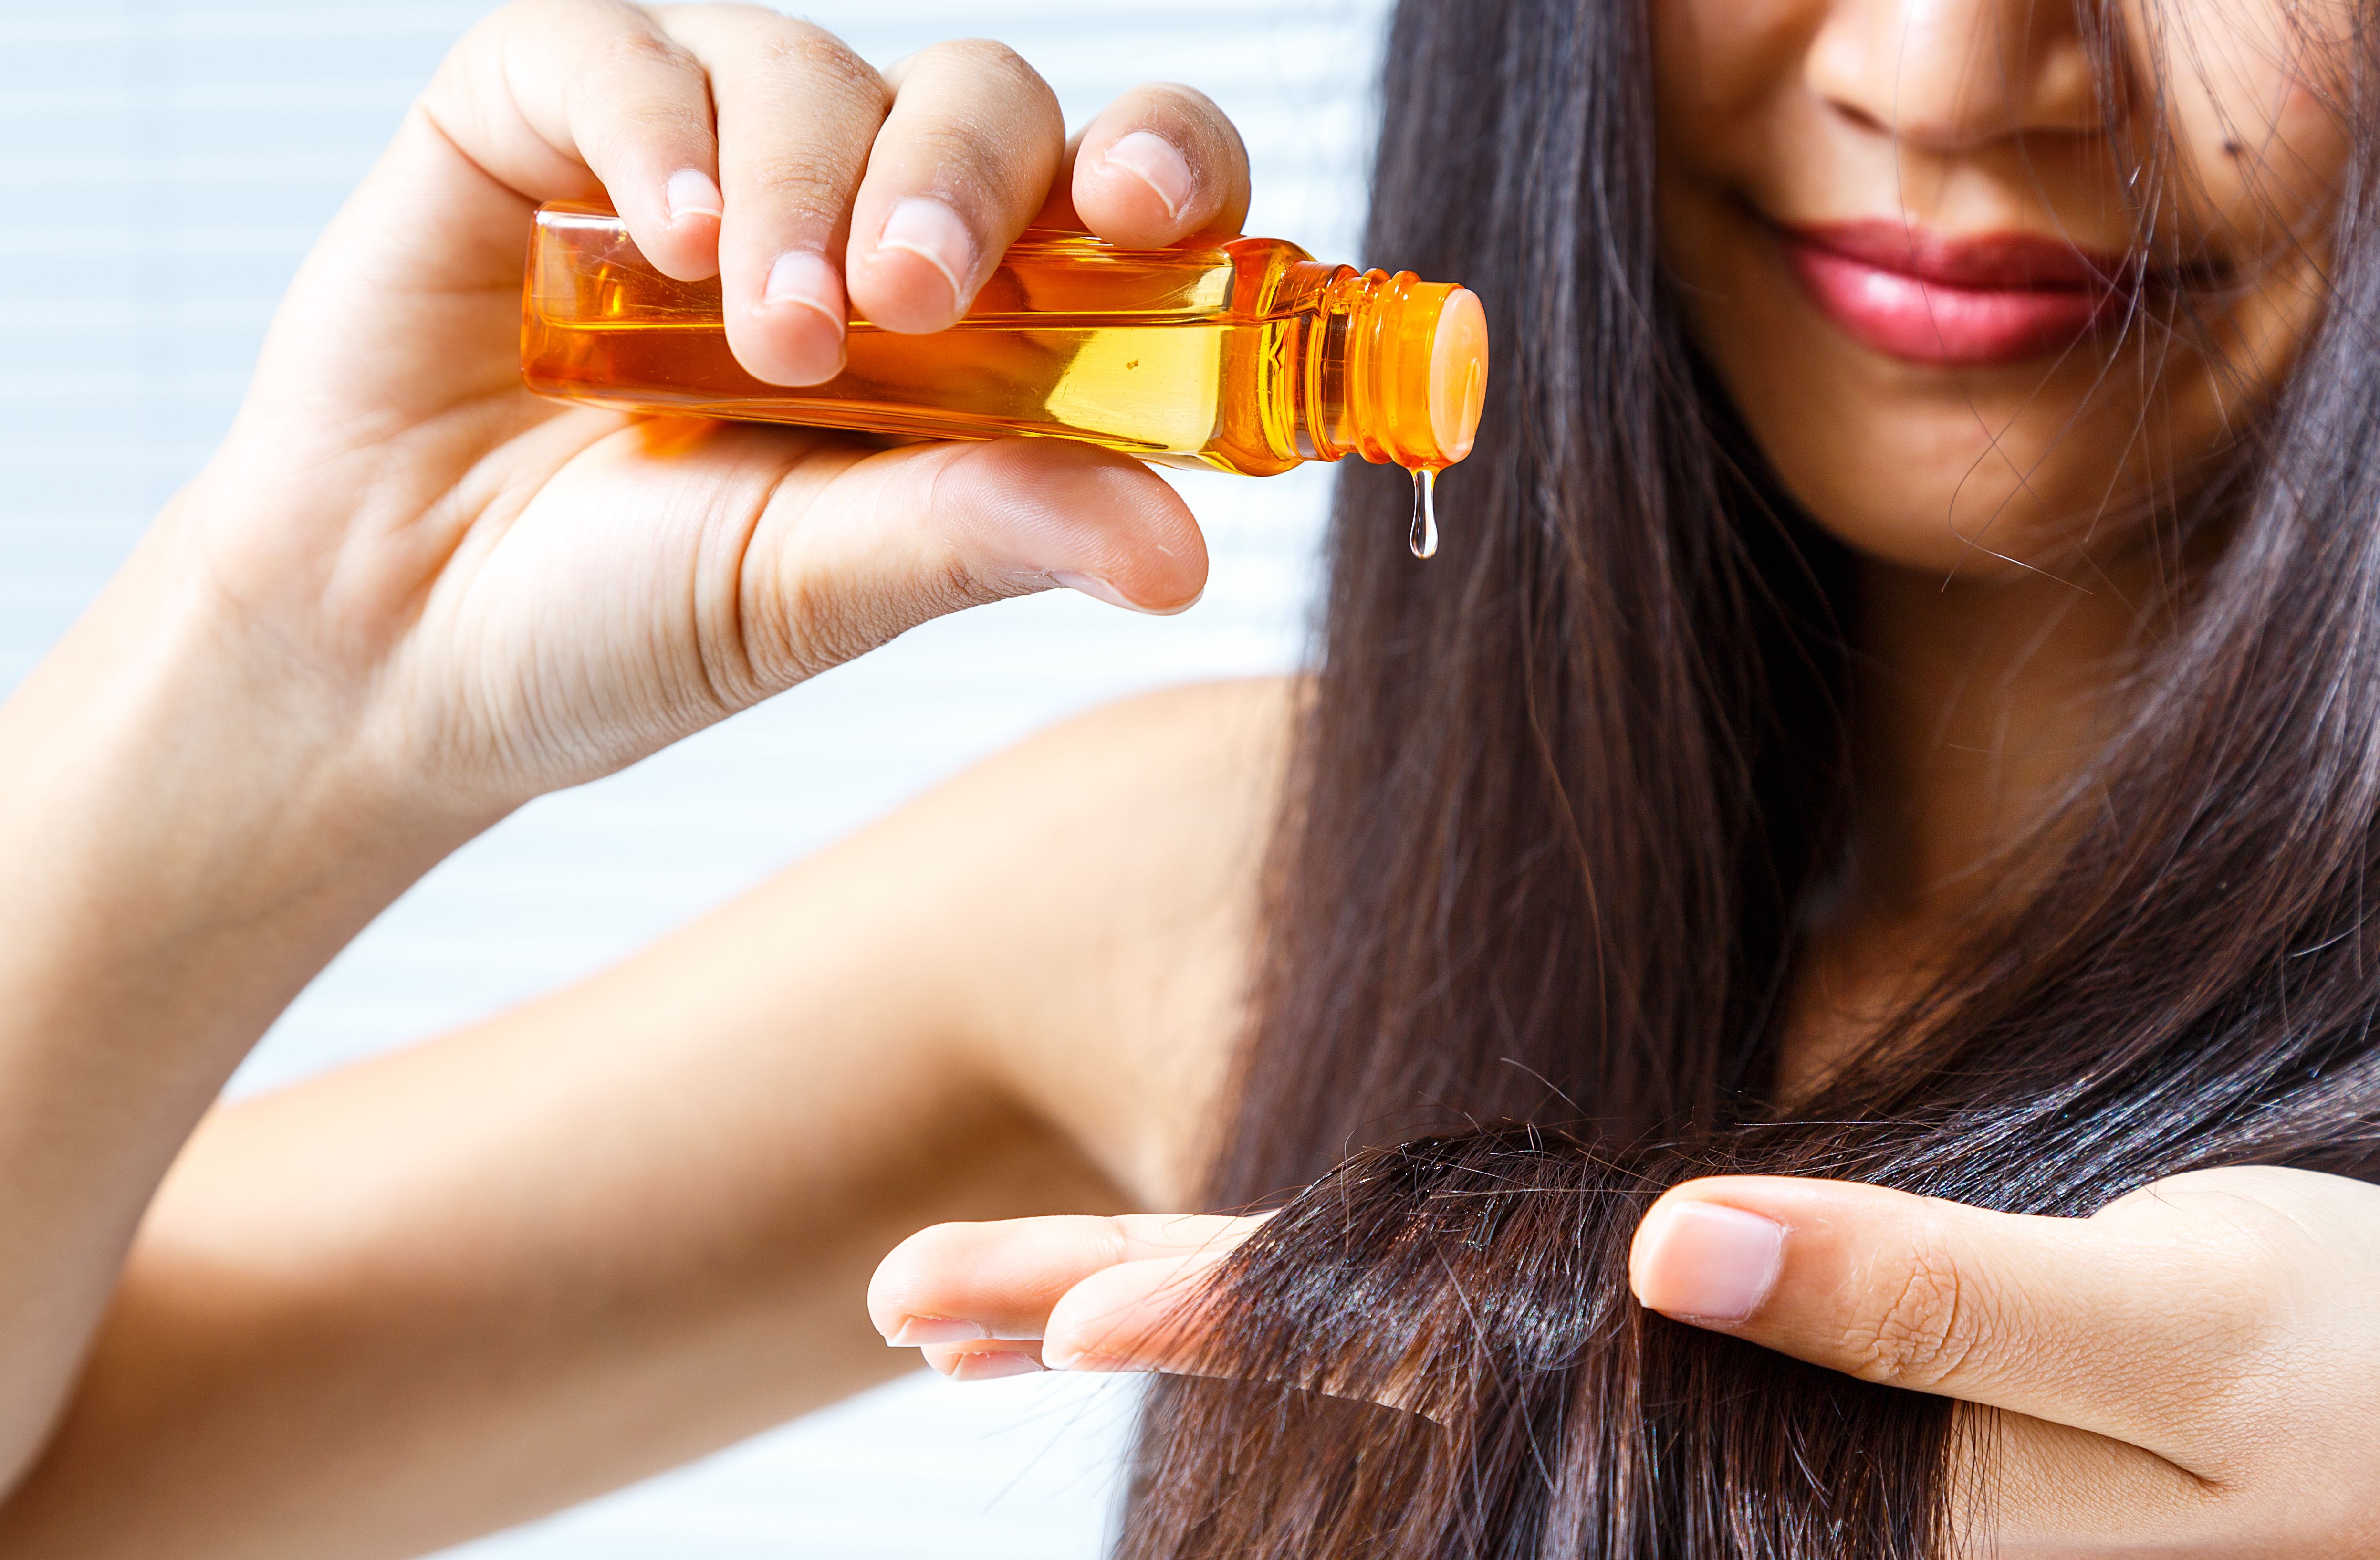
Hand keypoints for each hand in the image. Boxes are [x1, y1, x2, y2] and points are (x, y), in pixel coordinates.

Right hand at [0, 0, 1254, 1495]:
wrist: (396, 657)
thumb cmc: (624, 628)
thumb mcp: (824, 591)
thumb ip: (990, 535)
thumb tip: (1188, 554)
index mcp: (961, 332)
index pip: (1110, 196)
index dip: (1160, 170)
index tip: (1147, 211)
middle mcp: (848, 220)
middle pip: (978, 102)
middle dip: (964, 178)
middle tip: (912, 302)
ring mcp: (697, 158)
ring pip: (808, 69)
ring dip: (799, 192)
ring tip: (770, 339)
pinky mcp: (537, 121)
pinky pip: (621, 52)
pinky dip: (656, 127)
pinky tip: (663, 231)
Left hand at [875, 1168, 2379, 1553]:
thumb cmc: (2340, 1396)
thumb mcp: (2185, 1339)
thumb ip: (1944, 1306)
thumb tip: (1677, 1253)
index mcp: (1774, 1444)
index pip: (1440, 1371)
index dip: (1228, 1318)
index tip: (1041, 1301)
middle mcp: (1695, 1437)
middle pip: (1358, 1370)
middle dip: (1137, 1321)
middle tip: (925, 1297)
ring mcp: (1711, 1410)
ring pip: (1402, 1362)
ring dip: (1208, 1325)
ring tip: (1014, 1307)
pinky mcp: (1754, 1367)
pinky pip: (1512, 1343)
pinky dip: (1358, 1315)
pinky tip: (1256, 1298)